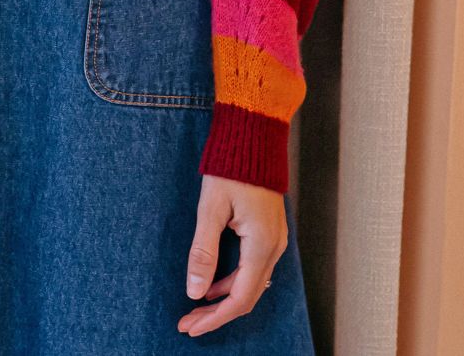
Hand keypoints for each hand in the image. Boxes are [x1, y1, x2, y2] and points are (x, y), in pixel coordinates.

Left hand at [177, 173, 286, 336]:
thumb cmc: (232, 168)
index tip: (191, 326)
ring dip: (223, 299)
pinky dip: (232, 281)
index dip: (214, 317)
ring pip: (250, 284)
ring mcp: (274, 241)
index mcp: (262, 245)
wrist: (253, 138)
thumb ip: (203, 251)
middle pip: (247, 297)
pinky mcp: (269, 233)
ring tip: (195, 307)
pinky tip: (212, 284)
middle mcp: (274, 248)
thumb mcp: (211, 209)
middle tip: (188, 323)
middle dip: (216, 313)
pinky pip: (253, 269)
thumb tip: (194, 291)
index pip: (239, 299)